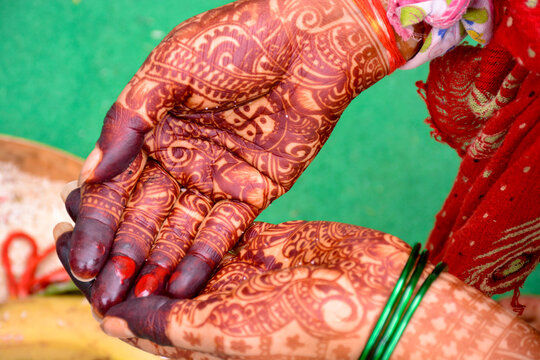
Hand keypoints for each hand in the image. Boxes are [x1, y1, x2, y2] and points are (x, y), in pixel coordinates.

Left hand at [55, 220, 539, 358]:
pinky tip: (168, 178)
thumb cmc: (301, 329)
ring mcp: (238, 270)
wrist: (372, 301)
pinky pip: (216, 221)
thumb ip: (163, 325)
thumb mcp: (221, 334)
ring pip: (180, 239)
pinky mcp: (260, 241)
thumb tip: (106, 314)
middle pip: (152, 266)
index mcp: (197, 333)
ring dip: (149, 214)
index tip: (70, 246)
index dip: (100, 277)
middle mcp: (213, 301)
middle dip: (118, 236)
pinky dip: (191, 203)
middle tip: (85, 202)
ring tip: (117, 182)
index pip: (134, 307)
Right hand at [67, 0, 400, 314]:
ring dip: (162, 264)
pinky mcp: (254, 190)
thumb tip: (92, 171)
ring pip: (183, 229)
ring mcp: (217, 177)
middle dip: (127, 255)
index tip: (86, 261)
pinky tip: (184, 285)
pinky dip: (206, 256)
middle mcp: (182, 158)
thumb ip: (130, 119)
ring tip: (142, 299)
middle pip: (148, 215)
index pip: (118, 186)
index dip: (101, 225)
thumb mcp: (169, 69)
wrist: (307, 44)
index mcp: (154, 131)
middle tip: (109, 294)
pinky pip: (226, 229)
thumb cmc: (235, 43)